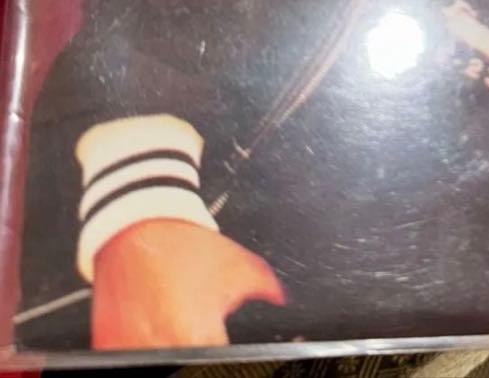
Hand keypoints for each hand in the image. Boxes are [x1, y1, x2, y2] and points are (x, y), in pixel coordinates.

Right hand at [91, 218, 285, 348]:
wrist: (137, 224)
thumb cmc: (183, 244)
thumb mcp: (237, 263)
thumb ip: (266, 287)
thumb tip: (281, 299)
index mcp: (198, 333)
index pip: (220, 362)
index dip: (227, 357)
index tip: (224, 345)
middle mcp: (163, 345)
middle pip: (187, 364)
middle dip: (199, 350)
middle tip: (200, 332)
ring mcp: (131, 348)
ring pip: (158, 361)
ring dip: (171, 347)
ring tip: (177, 327)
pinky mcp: (107, 344)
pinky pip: (130, 357)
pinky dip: (144, 348)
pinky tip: (154, 329)